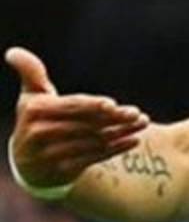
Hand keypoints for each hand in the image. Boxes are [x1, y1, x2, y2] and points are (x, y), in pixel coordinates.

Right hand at [6, 47, 148, 187]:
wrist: (28, 163)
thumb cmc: (36, 121)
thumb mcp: (31, 97)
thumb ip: (31, 73)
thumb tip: (12, 51)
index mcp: (36, 111)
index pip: (71, 106)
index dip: (92, 105)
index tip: (113, 104)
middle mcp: (40, 134)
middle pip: (86, 124)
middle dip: (115, 118)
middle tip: (138, 114)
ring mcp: (51, 155)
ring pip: (94, 141)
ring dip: (121, 132)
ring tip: (143, 123)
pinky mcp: (63, 170)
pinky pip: (95, 158)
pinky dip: (116, 149)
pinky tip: (135, 140)